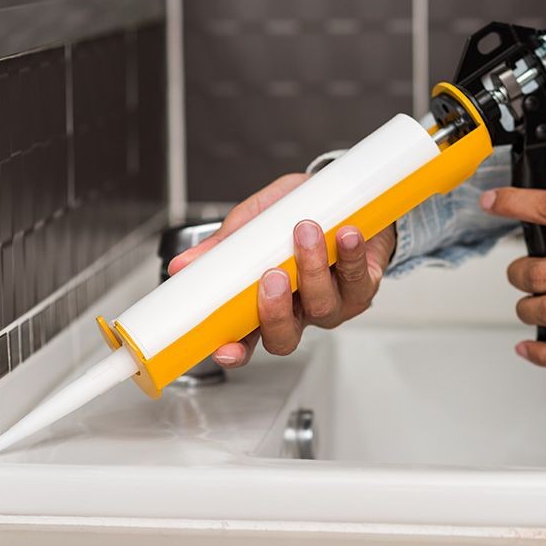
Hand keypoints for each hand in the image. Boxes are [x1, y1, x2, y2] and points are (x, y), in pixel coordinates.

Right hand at [168, 173, 395, 367]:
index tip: (225, 348)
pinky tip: (345, 235)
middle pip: (284, 337)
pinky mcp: (363, 286)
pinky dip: (350, 255)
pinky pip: (357, 279)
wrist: (344, 194)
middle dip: (276, 311)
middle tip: (272, 276)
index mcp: (266, 305)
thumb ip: (224, 246)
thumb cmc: (297, 213)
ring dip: (312, 269)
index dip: (236, 351)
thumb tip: (181, 265)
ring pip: (322, 306)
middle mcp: (299, 312)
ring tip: (305, 231)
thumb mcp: (253, 224)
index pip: (246, 340)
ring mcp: (333, 303)